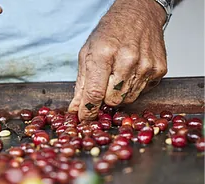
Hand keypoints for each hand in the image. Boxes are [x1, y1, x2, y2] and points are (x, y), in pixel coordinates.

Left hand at [68, 0, 167, 120]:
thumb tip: (76, 109)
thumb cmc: (110, 32)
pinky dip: (133, 87)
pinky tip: (131, 72)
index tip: (84, 117)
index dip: (88, 110)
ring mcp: (146, 65)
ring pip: (127, 99)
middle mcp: (127, 59)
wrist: (139, 13)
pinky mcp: (159, 69)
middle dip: (104, 99)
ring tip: (118, 75)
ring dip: (119, 93)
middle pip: (112, 100)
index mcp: (104, 53)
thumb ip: (81, 84)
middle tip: (103, 86)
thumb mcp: (87, 53)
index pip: (95, 92)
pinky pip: (142, 92)